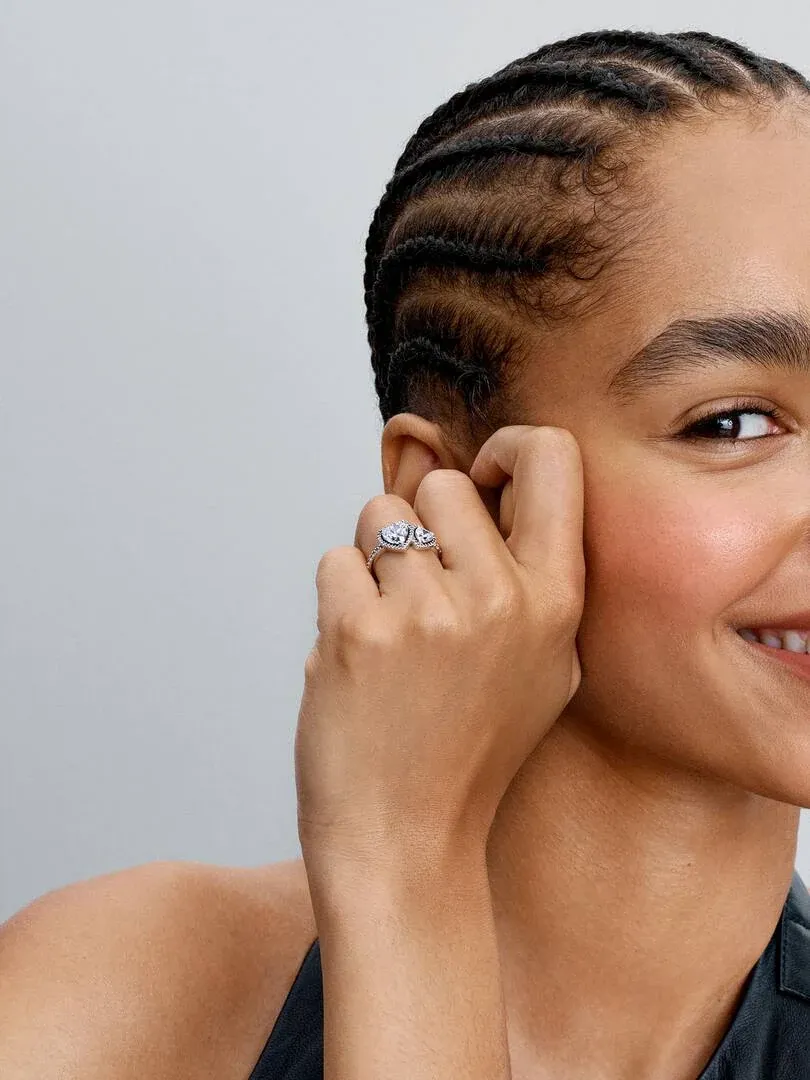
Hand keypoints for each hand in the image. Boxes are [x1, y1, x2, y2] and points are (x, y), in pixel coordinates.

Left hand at [294, 425, 584, 871]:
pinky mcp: (361, 630)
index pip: (551, 457)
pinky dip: (338, 602)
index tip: (480, 478)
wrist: (408, 842)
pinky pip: (335, 562)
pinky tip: (358, 661)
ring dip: (373, 563)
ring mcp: (430, 613)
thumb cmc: (469, 752)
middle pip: (441, 483)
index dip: (507, 448)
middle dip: (419, 525)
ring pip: (378, 516)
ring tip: (390, 635)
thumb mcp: (543, 669)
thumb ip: (529, 579)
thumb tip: (490, 491)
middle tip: (419, 595)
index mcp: (556, 601)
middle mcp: (502, 597)